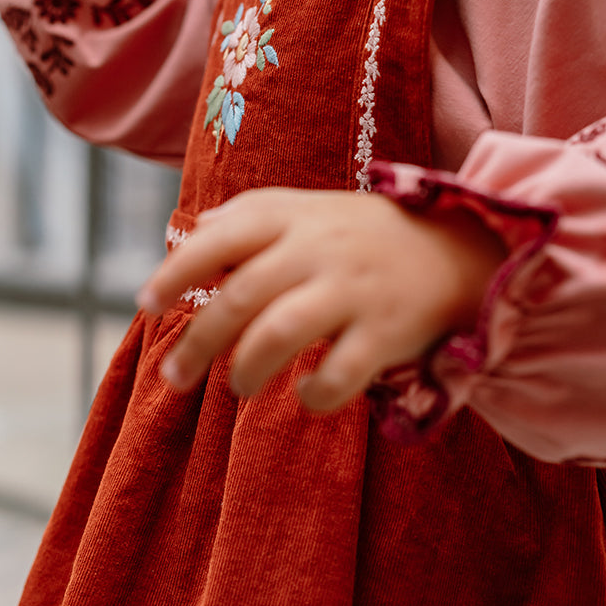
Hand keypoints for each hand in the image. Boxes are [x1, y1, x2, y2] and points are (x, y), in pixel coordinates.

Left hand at [138, 188, 505, 410]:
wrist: (460, 248)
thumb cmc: (370, 234)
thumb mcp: (313, 209)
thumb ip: (254, 218)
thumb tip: (190, 235)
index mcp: (297, 216)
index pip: (222, 235)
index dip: (177, 270)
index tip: (145, 302)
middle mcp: (322, 249)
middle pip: (240, 296)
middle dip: (197, 343)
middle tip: (175, 378)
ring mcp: (356, 290)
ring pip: (280, 334)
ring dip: (246, 371)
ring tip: (239, 387)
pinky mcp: (388, 332)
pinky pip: (339, 374)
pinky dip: (314, 396)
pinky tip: (308, 396)